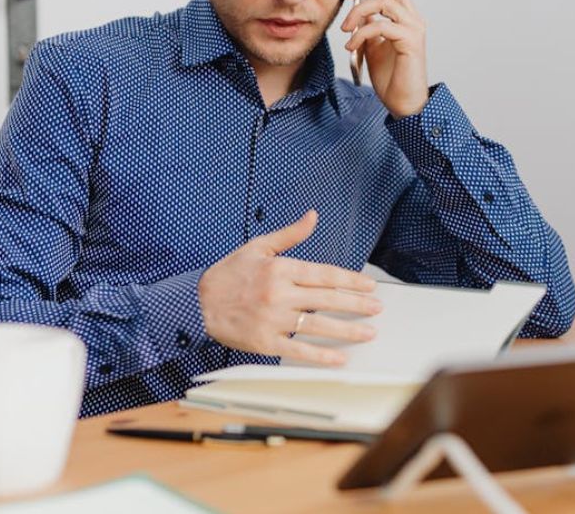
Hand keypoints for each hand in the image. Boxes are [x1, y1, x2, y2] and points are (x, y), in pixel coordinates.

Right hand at [197, 210, 381, 365]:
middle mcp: (279, 293)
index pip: (324, 275)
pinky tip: (340, 358)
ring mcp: (273, 319)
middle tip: (377, 308)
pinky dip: (321, 356)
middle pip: (327, 299)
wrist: (197, 303)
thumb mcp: (258, 246)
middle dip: (357, 304)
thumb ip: (290, 234)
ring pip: (318, 325)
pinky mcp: (265, 342)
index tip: (369, 286)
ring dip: (347, 330)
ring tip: (368, 332)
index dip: (350, 281)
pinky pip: (298, 350)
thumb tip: (313, 216)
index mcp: (280, 269)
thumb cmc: (230, 273)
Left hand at [341, 0, 428, 117]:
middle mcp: (412, 16)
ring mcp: (414, 28)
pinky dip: (362, 32)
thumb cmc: (390, 74)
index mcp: (402, 14)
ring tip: (345, 30)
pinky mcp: (411, 42)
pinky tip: (352, 45)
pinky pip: (383, 26)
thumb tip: (354, 10)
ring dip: (358, 12)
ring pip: (385, 2)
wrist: (404, 102)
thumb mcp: (371, 44)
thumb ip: (366, 24)